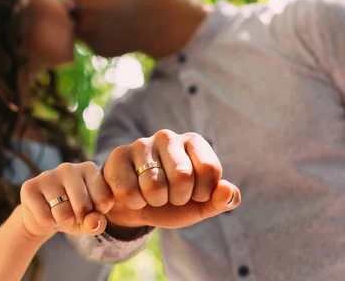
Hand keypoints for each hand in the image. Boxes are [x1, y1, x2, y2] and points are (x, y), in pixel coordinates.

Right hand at [19, 162, 114, 239]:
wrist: (44, 217)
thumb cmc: (73, 214)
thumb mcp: (90, 220)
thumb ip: (98, 222)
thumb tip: (93, 223)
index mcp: (90, 169)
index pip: (104, 200)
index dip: (97, 213)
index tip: (89, 209)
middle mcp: (69, 167)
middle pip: (83, 206)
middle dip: (78, 219)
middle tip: (72, 213)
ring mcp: (48, 175)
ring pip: (63, 214)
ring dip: (62, 222)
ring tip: (58, 213)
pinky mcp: (29, 187)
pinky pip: (45, 218)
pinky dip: (48, 223)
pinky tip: (45, 213)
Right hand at [103, 130, 240, 229]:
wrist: (136, 207)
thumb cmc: (173, 201)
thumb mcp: (201, 205)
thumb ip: (222, 199)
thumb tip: (227, 191)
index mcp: (193, 142)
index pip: (210, 169)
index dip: (203, 193)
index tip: (194, 195)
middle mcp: (167, 136)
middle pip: (183, 176)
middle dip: (178, 198)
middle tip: (170, 197)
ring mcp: (141, 144)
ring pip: (154, 185)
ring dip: (154, 202)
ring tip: (151, 195)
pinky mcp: (118, 155)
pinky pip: (128, 190)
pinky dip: (133, 203)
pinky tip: (133, 195)